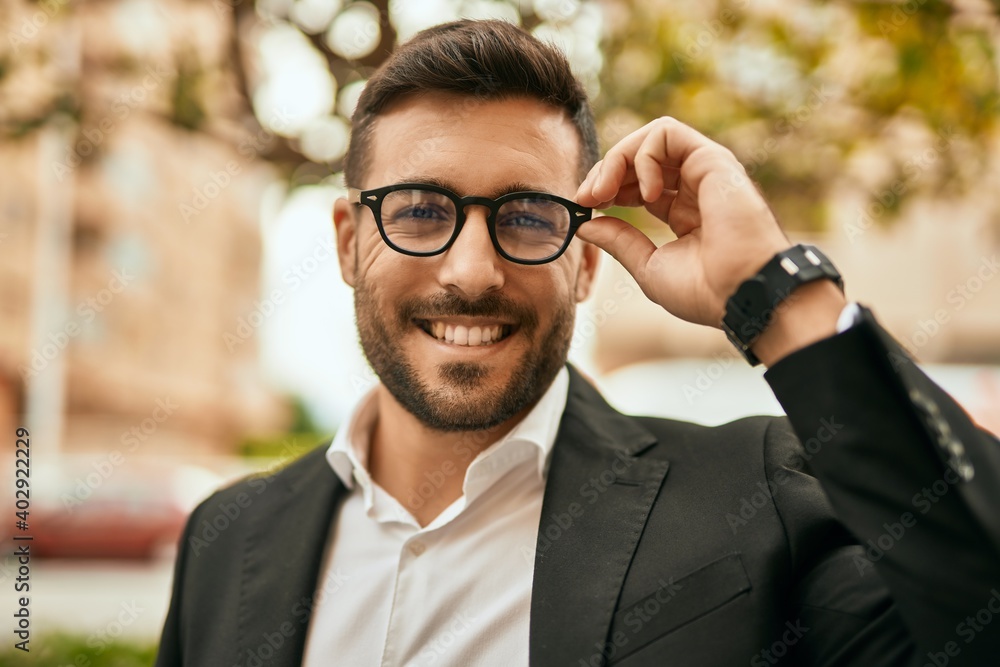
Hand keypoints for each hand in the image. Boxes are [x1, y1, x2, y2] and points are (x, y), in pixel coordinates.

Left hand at [575, 117, 790, 327]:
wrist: (742, 293)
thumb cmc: (704, 290)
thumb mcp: (648, 266)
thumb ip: (619, 241)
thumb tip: (586, 226)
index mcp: (683, 211)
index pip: (637, 183)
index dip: (607, 187)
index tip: (584, 206)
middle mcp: (695, 186)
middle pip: (640, 157)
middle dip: (605, 171)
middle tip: (586, 197)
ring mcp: (704, 170)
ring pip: (652, 137)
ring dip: (618, 158)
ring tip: (603, 192)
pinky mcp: (712, 158)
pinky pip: (667, 133)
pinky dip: (643, 155)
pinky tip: (643, 193)